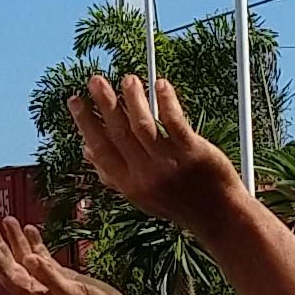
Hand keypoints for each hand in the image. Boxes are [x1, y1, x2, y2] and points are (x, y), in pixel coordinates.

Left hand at [0, 215, 132, 294]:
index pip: (9, 275)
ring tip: (8, 221)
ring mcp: (49, 285)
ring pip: (27, 260)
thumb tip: (29, 258)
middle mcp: (37, 292)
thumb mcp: (72, 294)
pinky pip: (44, 259)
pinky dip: (37, 244)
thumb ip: (51, 276)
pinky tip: (33, 230)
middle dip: (0, 245)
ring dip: (17, 241)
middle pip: (12, 265)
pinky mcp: (62, 279)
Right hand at [68, 73, 242, 227]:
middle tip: (96, 81)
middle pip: (119, 133)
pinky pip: (174, 123)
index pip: (100, 148)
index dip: (85, 123)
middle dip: (105, 104)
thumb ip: (113, 173)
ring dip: (133, 99)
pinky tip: (160, 85)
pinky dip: (166, 102)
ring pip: (143, 125)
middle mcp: (145, 174)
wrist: (218, 216)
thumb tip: (86, 151)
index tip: (76, 101)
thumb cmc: (178, 201)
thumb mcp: (140, 195)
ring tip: (128, 79)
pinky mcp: (193, 153)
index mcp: (129, 184)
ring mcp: (169, 163)